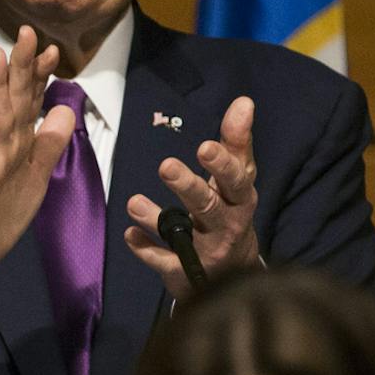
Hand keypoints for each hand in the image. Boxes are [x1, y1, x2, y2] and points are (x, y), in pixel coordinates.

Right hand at [0, 26, 71, 313]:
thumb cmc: (1, 213)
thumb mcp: (37, 176)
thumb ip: (51, 142)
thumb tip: (67, 107)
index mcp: (19, 142)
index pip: (32, 101)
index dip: (42, 76)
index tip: (55, 49)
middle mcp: (1, 143)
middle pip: (14, 100)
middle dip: (21, 67)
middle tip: (27, 33)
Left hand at [125, 96, 261, 297]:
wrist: (234, 273)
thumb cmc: (231, 212)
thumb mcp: (237, 179)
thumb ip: (236, 143)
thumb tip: (244, 101)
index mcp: (241, 199)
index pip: (236, 179)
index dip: (222, 164)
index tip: (205, 146)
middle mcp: (227, 225)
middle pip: (209, 206)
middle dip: (188, 187)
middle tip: (166, 167)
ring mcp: (206, 250)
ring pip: (183, 233)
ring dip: (157, 217)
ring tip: (133, 202)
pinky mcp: (186, 271)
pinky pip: (163, 260)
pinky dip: (146, 248)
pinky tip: (130, 234)